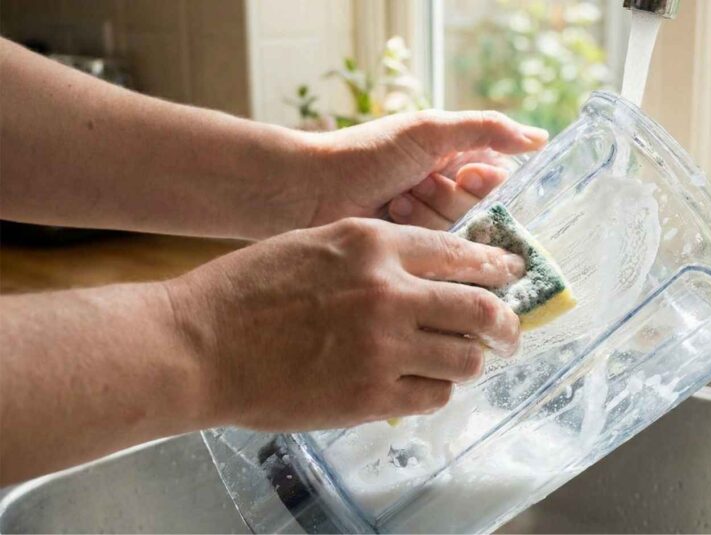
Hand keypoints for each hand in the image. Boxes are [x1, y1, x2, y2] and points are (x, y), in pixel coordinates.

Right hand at [165, 218, 523, 430]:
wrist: (198, 344)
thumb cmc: (248, 290)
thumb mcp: (316, 243)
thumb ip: (377, 252)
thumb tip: (429, 269)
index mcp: (375, 244)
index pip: (461, 253)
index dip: (495, 267)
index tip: (510, 276)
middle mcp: (389, 292)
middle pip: (480, 309)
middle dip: (506, 324)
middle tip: (510, 334)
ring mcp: (383, 347)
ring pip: (464, 358)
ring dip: (470, 361)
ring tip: (462, 363)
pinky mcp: (370, 396)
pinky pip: (433, 396)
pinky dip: (435, 391)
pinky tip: (422, 386)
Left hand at [304, 110, 547, 229]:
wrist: (311, 190)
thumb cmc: (367, 153)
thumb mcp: (429, 131)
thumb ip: (486, 129)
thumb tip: (541, 139)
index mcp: (459, 157)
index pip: (501, 180)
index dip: (485, 183)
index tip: (462, 175)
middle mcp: (450, 191)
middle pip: (484, 210)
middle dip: (450, 198)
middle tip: (418, 185)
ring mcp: (432, 223)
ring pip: (462, 233)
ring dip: (429, 214)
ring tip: (398, 199)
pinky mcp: (415, 253)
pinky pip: (440, 254)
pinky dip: (416, 233)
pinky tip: (392, 216)